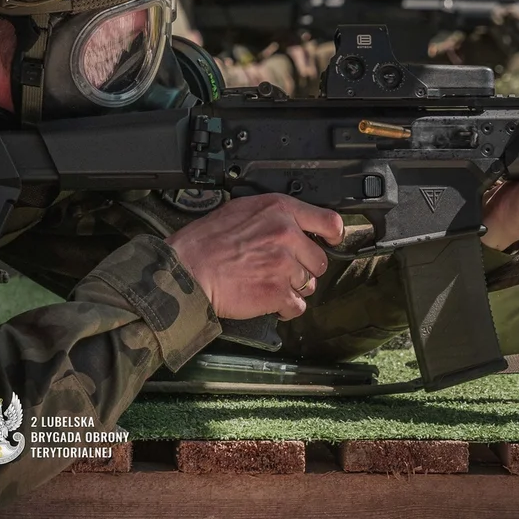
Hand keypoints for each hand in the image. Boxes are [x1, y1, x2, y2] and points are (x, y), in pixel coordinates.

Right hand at [165, 194, 343, 320]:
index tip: (331, 242)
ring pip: (308, 284)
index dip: (334, 235)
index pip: (329, 221)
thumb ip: (273, 216)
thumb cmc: (205, 242)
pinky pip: (297, 305)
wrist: (185, 271)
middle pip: (319, 260)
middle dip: (304, 268)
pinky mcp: (277, 292)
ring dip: (292, 288)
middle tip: (281, 270)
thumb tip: (292, 225)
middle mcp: (286, 234)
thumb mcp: (242, 210)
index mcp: (279, 210)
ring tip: (268, 284)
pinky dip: (285, 308)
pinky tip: (269, 301)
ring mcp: (284, 265)